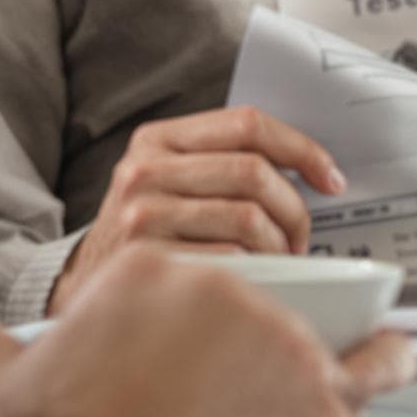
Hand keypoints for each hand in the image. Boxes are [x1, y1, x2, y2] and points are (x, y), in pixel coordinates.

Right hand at [0, 248, 416, 416]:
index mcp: (155, 268)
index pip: (209, 270)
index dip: (218, 316)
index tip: (216, 345)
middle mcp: (231, 295)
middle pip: (287, 303)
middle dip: (289, 343)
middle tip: (278, 378)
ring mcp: (284, 352)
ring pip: (353, 347)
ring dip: (359, 370)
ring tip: (360, 385)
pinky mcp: (317, 413)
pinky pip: (366, 407)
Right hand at [49, 108, 347, 315]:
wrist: (85, 292)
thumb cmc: (147, 238)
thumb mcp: (169, 184)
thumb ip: (223, 164)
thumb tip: (314, 172)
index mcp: (158, 140)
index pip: (247, 124)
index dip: (302, 149)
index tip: (330, 178)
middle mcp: (144, 170)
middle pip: (254, 172)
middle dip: (295, 210)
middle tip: (301, 238)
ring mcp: (142, 215)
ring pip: (249, 218)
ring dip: (280, 246)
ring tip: (279, 263)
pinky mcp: (148, 260)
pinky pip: (231, 259)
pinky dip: (257, 272)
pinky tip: (254, 282)